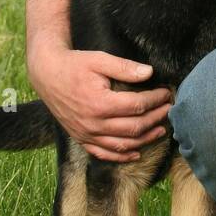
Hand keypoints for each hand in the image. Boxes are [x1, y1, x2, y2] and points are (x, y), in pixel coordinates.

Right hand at [27, 43, 173, 162]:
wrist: (47, 74)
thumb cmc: (74, 65)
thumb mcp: (99, 59)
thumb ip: (124, 67)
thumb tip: (149, 72)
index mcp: (100, 103)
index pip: (137, 106)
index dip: (155, 100)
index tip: (166, 93)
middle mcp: (94, 123)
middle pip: (134, 127)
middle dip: (155, 118)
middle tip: (169, 110)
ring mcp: (86, 134)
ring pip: (123, 145)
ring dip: (145, 139)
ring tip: (161, 130)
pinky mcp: (81, 138)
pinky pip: (103, 153)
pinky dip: (121, 156)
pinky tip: (136, 153)